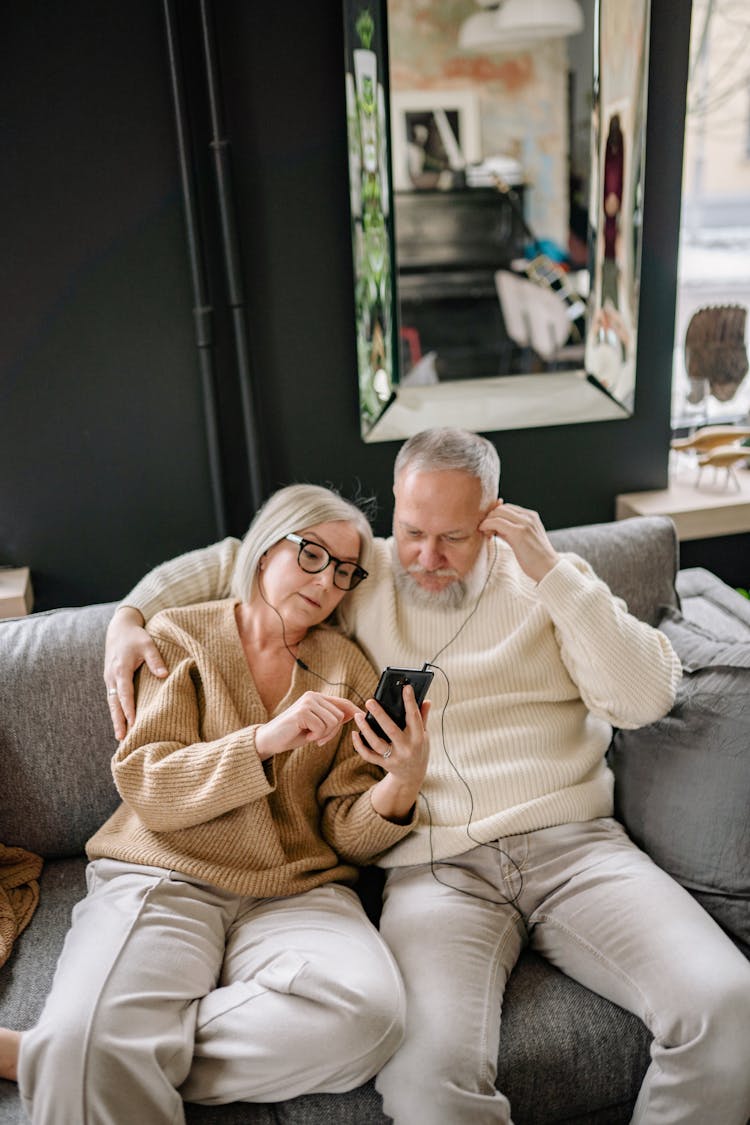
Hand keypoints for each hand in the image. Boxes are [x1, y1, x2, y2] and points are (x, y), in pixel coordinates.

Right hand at [104, 607, 166, 738]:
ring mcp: (109, 678)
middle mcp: (112, 676)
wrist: (119, 628)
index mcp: (121, 669)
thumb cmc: (135, 636)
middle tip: (121, 738)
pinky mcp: (110, 679)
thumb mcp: (148, 644)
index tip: (134, 724)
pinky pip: (112, 697)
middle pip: (114, 703)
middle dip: (118, 721)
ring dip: (115, 718)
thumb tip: (164, 675)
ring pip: (111, 702)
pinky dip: (115, 710)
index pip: (125, 694)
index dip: (129, 710)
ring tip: (120, 736)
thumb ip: (155, 659)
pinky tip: (120, 720)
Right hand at [255, 692, 362, 759]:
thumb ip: (332, 718)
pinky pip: (322, 727)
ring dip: (323, 735)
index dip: (354, 711)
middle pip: (340, 716)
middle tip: (318, 738)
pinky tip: (304, 735)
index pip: (343, 703)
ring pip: (333, 722)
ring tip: (310, 735)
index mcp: (317, 698)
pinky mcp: (302, 711)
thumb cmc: (293, 734)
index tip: (361, 718)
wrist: (269, 740)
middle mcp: (313, 696)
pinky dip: (315, 736)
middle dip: (333, 732)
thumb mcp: (316, 726)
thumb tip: (355, 713)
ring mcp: (307, 702)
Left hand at [352, 684, 429, 821]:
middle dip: (380, 715)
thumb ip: (423, 718)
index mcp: (418, 738)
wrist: (412, 776)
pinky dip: (359, 745)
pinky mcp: (383, 764)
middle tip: (369, 701)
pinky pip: (368, 755)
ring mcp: (394, 758)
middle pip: (391, 730)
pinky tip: (355, 733)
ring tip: (358, 715)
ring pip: (376, 743)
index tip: (406, 687)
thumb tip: (426, 700)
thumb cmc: (418, 750)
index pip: (414, 718)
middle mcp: (406, 748)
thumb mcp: (424, 735)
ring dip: (366, 729)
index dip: (410, 702)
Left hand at [479, 500, 558, 582]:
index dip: (496, 515)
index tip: (489, 527)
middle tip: (485, 530)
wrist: (549, 569)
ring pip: (498, 512)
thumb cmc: (536, 558)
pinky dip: (487, 525)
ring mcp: (525, 523)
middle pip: (501, 508)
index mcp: (531, 517)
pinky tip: (486, 533)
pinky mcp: (519, 532)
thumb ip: (510, 531)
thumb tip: (494, 528)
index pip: (508, 508)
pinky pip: (497, 522)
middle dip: (490, 517)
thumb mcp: (524, 539)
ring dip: (488, 521)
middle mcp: (529, 517)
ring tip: (486, 534)